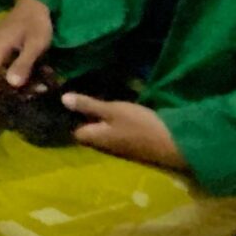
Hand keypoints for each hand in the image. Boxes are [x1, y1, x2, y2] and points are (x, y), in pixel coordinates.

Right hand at [0, 0, 54, 105]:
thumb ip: (23, 63)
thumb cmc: (37, 23)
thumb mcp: (35, 44)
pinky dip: (14, 68)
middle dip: (7, 86)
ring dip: (14, 77)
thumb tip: (11, 83)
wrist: (36, 1)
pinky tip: (30, 73)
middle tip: (23, 98)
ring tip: (36, 85)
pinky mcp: (1, 41)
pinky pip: (3, 59)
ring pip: (0, 66)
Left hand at [61, 93, 186, 169]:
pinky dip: (110, 119)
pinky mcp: (127, 144)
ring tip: (93, 92)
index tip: (62, 94)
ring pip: (99, 129)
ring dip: (97, 115)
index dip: (66, 113)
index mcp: (92, 138)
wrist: (172, 146)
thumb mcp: (113, 111)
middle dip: (81, 112)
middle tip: (78, 89)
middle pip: (85, 128)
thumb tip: (62, 99)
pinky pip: (112, 130)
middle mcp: (100, 146)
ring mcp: (114, 147)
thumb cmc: (140, 126)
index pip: (70, 127)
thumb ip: (88, 105)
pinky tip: (112, 105)